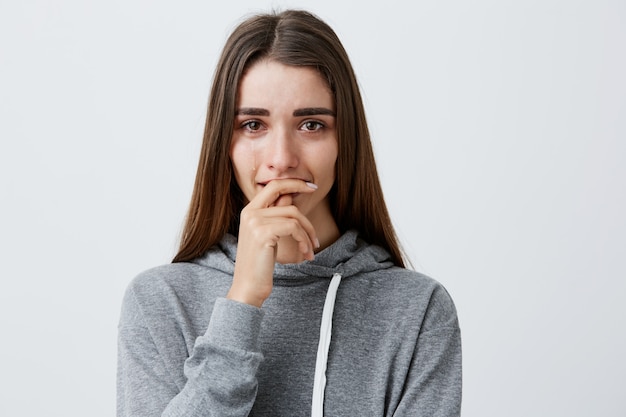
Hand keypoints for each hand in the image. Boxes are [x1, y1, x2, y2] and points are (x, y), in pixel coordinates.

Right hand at [227, 179, 318, 306]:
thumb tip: (292, 200)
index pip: (272, 186)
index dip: (292, 182)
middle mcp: (249, 212)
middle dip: (302, 192)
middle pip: (285, 196)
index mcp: (248, 211)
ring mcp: (254, 221)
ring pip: (293, 216)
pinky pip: (293, 228)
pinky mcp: (262, 232)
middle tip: (317, 193)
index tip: (310, 186)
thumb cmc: (260, 264)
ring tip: (310, 249)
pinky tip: (305, 254)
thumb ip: (276, 217)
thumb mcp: (267, 236)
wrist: (248, 287)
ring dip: (308, 232)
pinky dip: (304, 240)